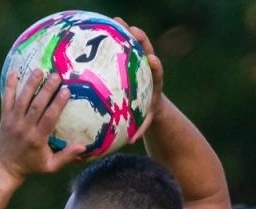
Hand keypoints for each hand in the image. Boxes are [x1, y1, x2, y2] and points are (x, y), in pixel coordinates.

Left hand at [0, 69, 85, 179]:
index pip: (49, 118)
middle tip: (56, 75)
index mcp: (37, 138)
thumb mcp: (51, 166)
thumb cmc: (31, 165)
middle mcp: (25, 128)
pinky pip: (6, 99)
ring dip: (30, 84)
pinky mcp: (4, 117)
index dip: (57, 104)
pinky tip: (14, 70)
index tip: (66, 90)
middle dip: (46, 89)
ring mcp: (13, 121)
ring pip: (22, 99)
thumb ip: (66, 156)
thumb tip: (84, 147)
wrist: (5, 168)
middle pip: (36, 105)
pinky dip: (9, 85)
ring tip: (39, 70)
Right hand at [118, 19, 165, 138]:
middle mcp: (148, 70)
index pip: (156, 73)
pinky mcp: (132, 60)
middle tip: (132, 30)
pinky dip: (114, 40)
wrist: (150, 103)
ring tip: (115, 21)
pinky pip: (122, 48)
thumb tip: (132, 141)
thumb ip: (139, 130)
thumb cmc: (145, 114)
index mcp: (153, 84)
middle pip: (146, 51)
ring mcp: (140, 62)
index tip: (153, 60)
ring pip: (134, 44)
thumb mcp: (144, 123)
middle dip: (141, 40)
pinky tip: (98, 32)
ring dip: (126, 32)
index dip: (155, 66)